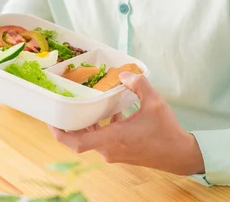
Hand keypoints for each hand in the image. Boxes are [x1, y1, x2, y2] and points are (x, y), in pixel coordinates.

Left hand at [49, 72, 204, 174]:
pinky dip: (102, 126)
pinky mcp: (122, 152)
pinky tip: (112, 111)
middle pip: (81, 140)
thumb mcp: (154, 102)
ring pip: (92, 139)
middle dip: (70, 124)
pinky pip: (104, 139)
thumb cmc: (166, 132)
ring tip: (86, 105)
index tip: (50, 120)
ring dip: (87, 124)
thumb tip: (124, 74)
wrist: (180, 154)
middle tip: (64, 106)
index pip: (77, 142)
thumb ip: (138, 84)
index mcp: (113, 139)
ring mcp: (115, 153)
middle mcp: (110, 149)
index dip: (60, 133)